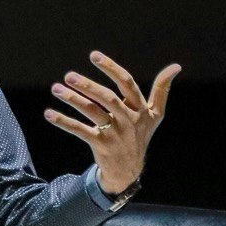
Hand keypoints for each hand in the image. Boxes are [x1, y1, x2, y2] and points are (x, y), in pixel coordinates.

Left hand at [45, 52, 178, 195]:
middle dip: (88, 85)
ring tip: (56, 88)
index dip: (111, 68)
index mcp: (141, 108)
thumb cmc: (139, 135)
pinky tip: (49, 113)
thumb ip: (163, 90)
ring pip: (92, 112)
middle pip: (107, 97)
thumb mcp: (156, 115)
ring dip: (73, 99)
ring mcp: (114, 132)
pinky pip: (79, 130)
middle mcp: (129, 119)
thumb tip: (176, 66)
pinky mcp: (100, 144)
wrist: (129, 170)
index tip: (94, 55)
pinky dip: (63, 121)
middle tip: (69, 76)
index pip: (126, 83)